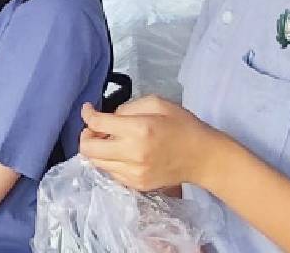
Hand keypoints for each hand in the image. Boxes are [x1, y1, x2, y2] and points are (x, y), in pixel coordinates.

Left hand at [78, 96, 223, 191]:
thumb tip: (108, 118)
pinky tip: (121, 153)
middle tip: (95, 127)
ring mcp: (134, 173)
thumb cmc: (182, 126)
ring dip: (97, 149)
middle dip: (86, 135)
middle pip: (88, 149)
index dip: (87, 113)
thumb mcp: (156, 103)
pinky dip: (109, 161)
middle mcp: (132, 154)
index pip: (97, 123)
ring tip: (109, 140)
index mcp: (138, 129)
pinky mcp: (137, 185)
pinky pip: (110, 173)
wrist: (203, 158)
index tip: (88, 109)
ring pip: (96, 163)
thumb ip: (127, 108)